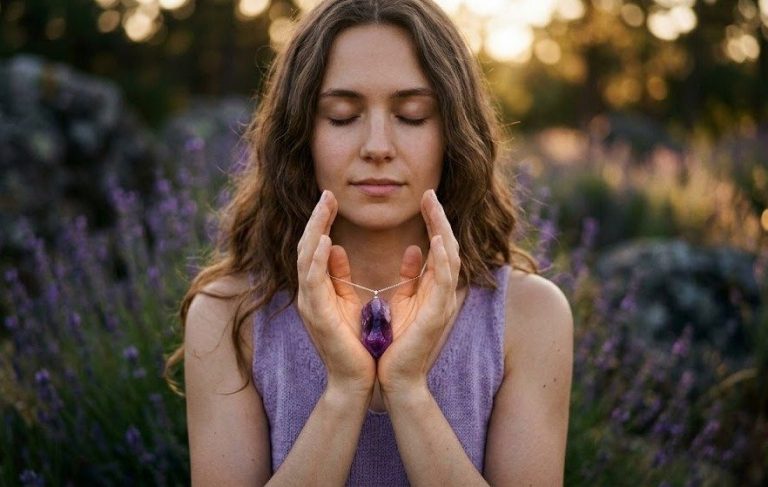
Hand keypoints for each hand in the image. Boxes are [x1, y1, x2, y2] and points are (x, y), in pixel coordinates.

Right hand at [296, 190, 375, 395]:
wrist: (356, 379)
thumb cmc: (356, 343)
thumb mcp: (349, 301)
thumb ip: (340, 276)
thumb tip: (336, 247)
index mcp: (318, 289)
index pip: (315, 248)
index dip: (320, 222)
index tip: (331, 199)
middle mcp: (309, 294)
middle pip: (307, 247)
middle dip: (316, 219)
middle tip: (327, 194)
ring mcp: (310, 304)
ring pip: (305, 259)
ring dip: (314, 231)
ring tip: (324, 206)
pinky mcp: (317, 315)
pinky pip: (312, 281)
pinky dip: (317, 260)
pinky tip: (325, 241)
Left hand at [377, 189, 461, 397]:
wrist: (394, 377)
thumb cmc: (396, 342)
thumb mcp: (401, 301)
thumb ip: (410, 277)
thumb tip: (414, 249)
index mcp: (434, 288)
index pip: (439, 247)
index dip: (435, 221)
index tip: (425, 198)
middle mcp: (443, 293)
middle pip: (447, 247)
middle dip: (439, 219)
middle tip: (429, 194)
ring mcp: (443, 303)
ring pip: (450, 258)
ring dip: (442, 230)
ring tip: (433, 205)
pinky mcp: (437, 314)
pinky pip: (444, 281)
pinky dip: (442, 258)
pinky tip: (435, 238)